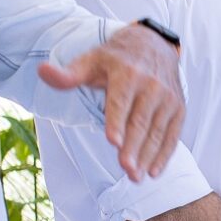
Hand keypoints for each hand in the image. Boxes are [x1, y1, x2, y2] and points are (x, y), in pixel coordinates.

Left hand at [40, 22, 184, 179]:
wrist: (155, 44)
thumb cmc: (116, 58)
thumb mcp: (91, 61)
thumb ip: (68, 75)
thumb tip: (42, 72)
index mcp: (127, 74)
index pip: (120, 102)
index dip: (116, 122)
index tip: (113, 142)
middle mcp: (151, 86)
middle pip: (140, 121)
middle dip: (133, 147)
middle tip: (127, 170)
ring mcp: (168, 98)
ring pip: (157, 131)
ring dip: (147, 156)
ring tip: (136, 177)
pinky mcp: (179, 108)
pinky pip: (172, 134)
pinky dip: (164, 154)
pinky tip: (154, 171)